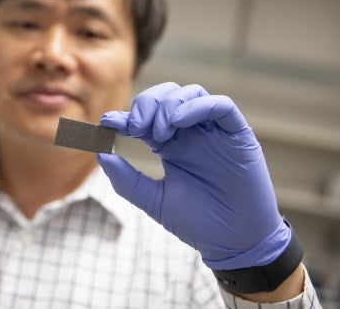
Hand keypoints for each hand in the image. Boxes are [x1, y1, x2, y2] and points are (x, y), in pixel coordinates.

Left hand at [97, 82, 290, 270]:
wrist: (234, 245)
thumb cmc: (198, 223)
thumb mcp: (154, 200)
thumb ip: (127, 179)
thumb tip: (100, 155)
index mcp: (172, 145)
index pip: (146, 118)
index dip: (125, 115)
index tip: (106, 122)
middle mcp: (193, 134)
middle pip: (167, 96)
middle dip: (146, 104)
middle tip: (134, 126)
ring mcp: (215, 133)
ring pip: (192, 94)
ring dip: (168, 104)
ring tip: (157, 131)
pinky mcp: (239, 136)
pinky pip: (221, 107)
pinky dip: (198, 106)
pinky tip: (178, 122)